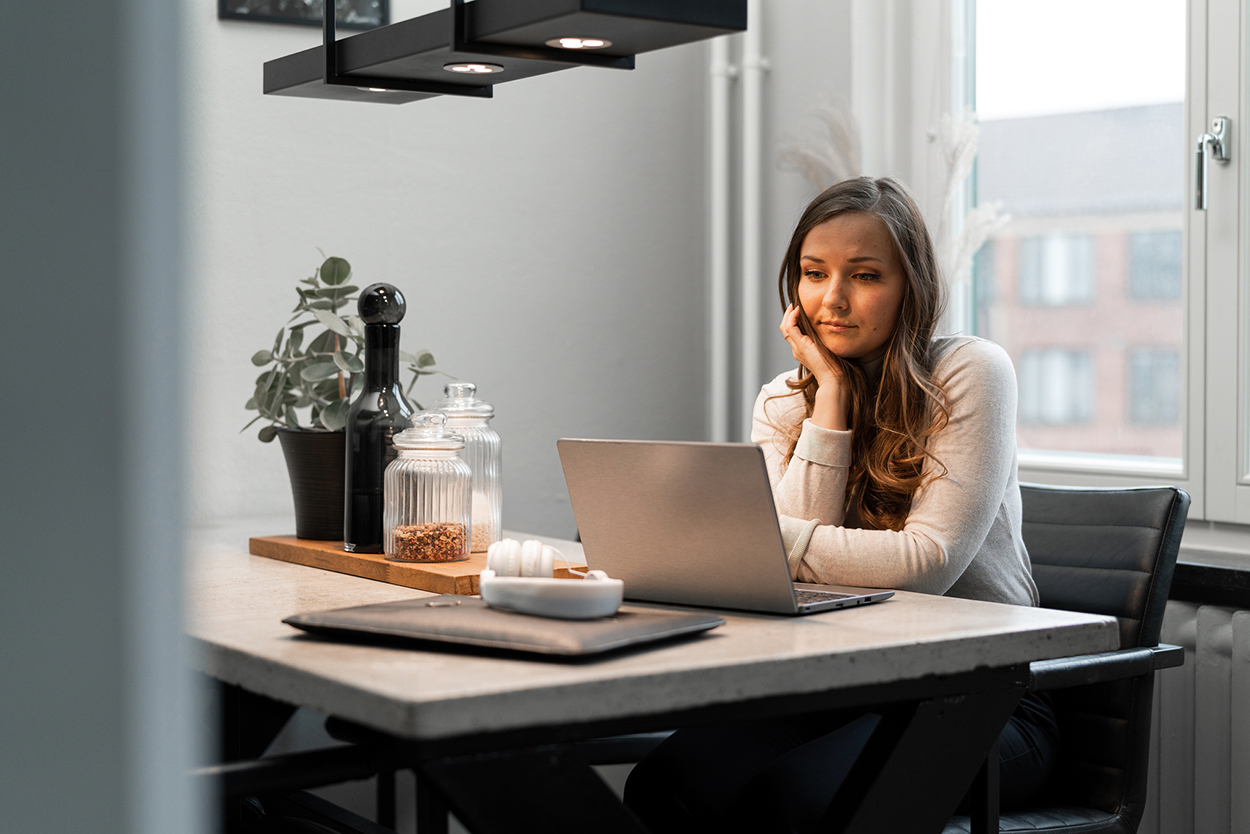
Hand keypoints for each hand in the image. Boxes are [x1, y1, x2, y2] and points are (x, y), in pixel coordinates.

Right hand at [780, 305, 850, 430]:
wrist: (834, 380)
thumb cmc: (837, 368)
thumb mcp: (831, 350)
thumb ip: (829, 342)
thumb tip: (837, 331)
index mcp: (803, 350)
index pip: (793, 332)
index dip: (794, 319)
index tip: (800, 309)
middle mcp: (797, 349)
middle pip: (786, 328)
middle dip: (789, 315)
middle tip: (795, 304)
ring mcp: (797, 348)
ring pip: (785, 327)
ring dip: (789, 314)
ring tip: (796, 304)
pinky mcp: (800, 346)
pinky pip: (790, 328)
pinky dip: (792, 317)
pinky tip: (799, 309)